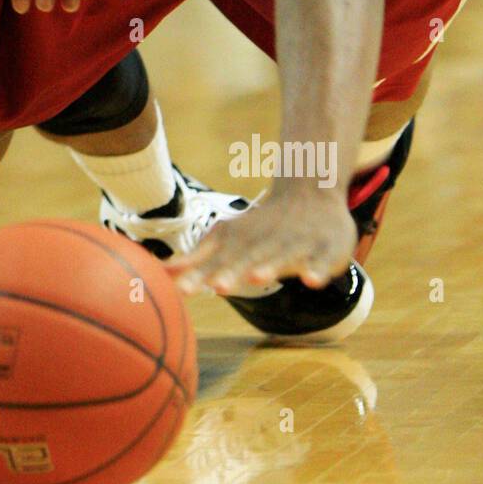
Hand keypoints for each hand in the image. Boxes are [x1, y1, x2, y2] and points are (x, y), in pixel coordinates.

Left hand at [168, 185, 356, 294]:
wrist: (309, 192)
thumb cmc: (261, 226)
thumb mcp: (226, 238)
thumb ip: (196, 260)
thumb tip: (158, 272)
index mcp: (239, 243)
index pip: (216, 262)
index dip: (199, 276)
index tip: (181, 291)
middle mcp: (264, 243)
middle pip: (246, 260)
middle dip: (231, 273)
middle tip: (216, 287)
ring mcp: (294, 245)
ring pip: (280, 259)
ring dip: (269, 268)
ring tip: (256, 278)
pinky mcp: (324, 249)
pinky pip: (321, 260)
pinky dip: (316, 270)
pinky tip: (311, 281)